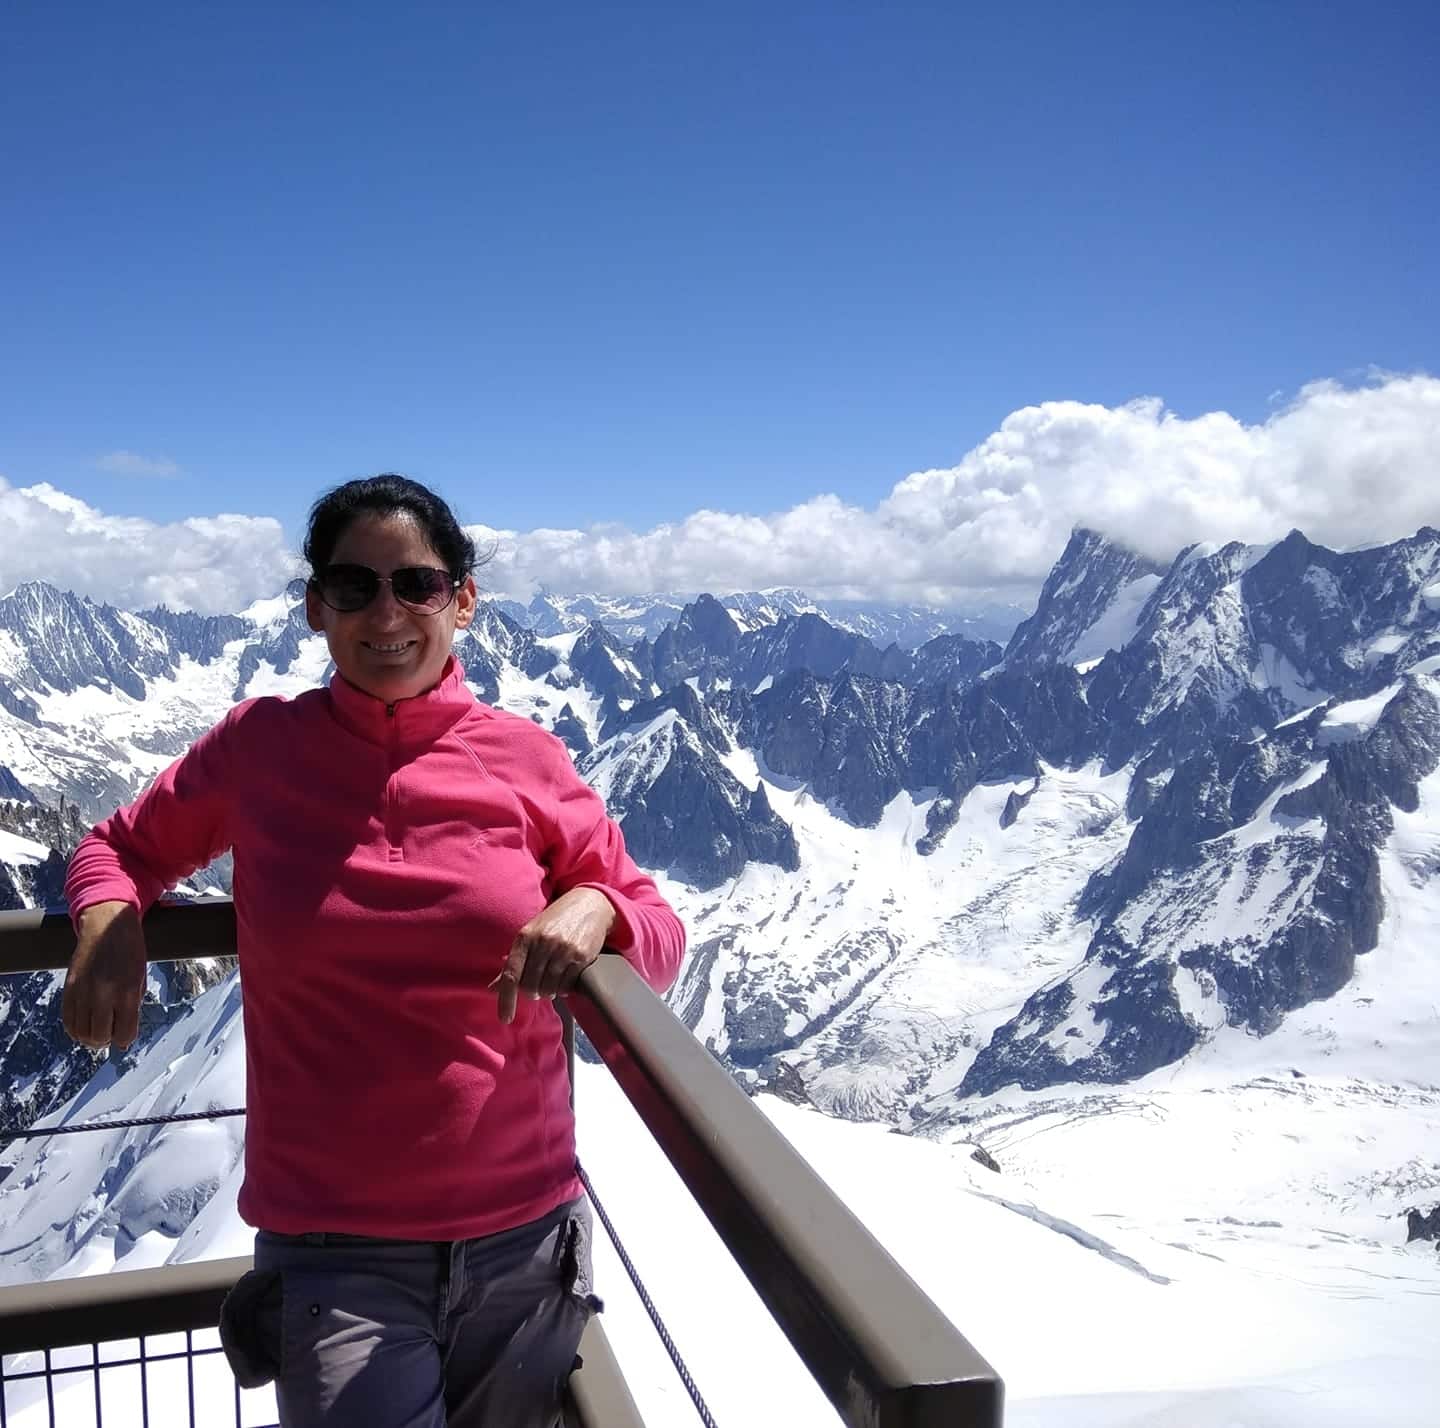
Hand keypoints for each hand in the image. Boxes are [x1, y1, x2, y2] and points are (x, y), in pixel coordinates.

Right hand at [61, 901, 148, 1050]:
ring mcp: (83, 991)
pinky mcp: (69, 987)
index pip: (123, 1034)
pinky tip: (85, 1023)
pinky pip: (68, 1020)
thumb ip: (133, 1006)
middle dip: (107, 1040)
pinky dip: (76, 1028)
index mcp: (127, 991)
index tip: (125, 1036)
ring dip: (90, 1037)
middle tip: (111, 1033)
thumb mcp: (140, 977)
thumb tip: (123, 1037)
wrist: (107, 924)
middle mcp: (103, 993)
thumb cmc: (130, 950)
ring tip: (98, 1029)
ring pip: (81, 1033)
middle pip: (99, 1037)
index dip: (125, 1039)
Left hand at [491, 888, 615, 1024]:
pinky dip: (564, 988)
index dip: (506, 1000)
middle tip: (538, 987)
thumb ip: (514, 962)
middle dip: (532, 992)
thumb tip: (492, 989)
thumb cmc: (556, 921)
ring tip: (553, 979)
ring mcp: (562, 950)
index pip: (511, 975)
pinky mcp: (581, 956)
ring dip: (549, 991)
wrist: (590, 904)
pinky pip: (567, 985)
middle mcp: (543, 943)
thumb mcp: (531, 934)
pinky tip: (566, 978)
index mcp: (525, 937)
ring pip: (548, 989)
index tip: (505, 1019)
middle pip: (530, 986)